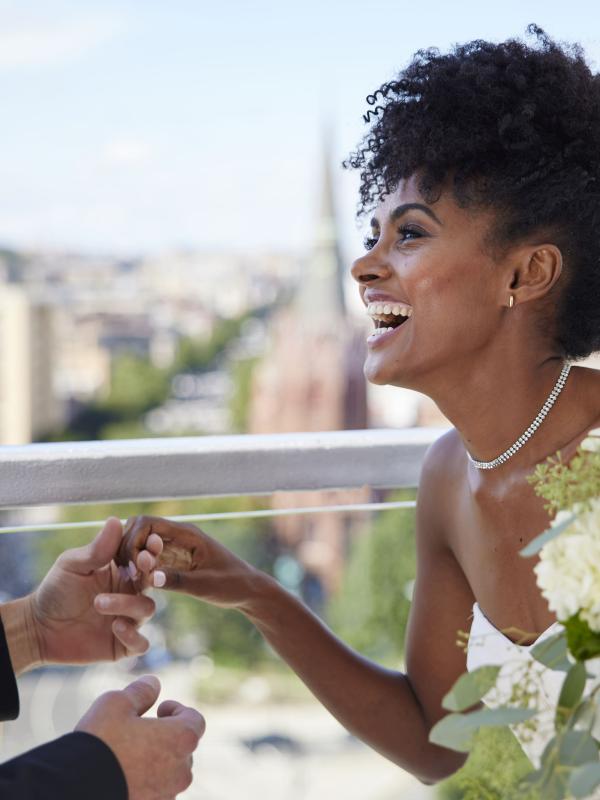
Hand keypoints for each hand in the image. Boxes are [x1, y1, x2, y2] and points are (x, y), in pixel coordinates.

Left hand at [26, 517, 161, 667]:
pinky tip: (115, 627)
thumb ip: (98, 548)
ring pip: (147, 609)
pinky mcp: (123, 644)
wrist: (39, 627)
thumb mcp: (73, 564)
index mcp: (121, 571)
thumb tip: (116, 520)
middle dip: (150, 573)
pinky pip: (141, 643)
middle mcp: (129, 593)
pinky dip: (133, 636)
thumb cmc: (56, 590)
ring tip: (99, 603)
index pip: (145, 558)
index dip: (152, 551)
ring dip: (128, 604)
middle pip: (152, 581)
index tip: (151, 544)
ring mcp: (128, 618)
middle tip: (141, 564)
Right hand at [76, 674, 204, 799]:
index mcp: (181, 738)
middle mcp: (181, 770)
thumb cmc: (100, 742)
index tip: (159, 710)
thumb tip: (154, 683)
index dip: (178, 710)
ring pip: (169, 773)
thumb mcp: (117, 702)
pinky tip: (121, 776)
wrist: (74, 788)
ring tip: (127, 754)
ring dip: (156, 761)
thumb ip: (141, 691)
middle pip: (183, 748)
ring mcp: (166, 795)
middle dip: (166, 736)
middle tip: (140, 731)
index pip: (195, 720)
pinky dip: (144, 783)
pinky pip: (155, 793)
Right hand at [118, 515, 262, 609]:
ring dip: (132, 558)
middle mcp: (178, 535)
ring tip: (134, 581)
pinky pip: (148, 556)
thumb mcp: (205, 585)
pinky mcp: (173, 559)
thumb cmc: (231, 585)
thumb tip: (150, 577)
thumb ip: (178, 581)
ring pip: (141, 542)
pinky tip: (140, 584)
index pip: (146, 523)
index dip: (132, 541)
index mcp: (186, 534)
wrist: (247, 590)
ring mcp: (175, 546)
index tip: (134, 567)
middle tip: (130, 575)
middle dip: (128, 548)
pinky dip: (140, 567)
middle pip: (138, 528)